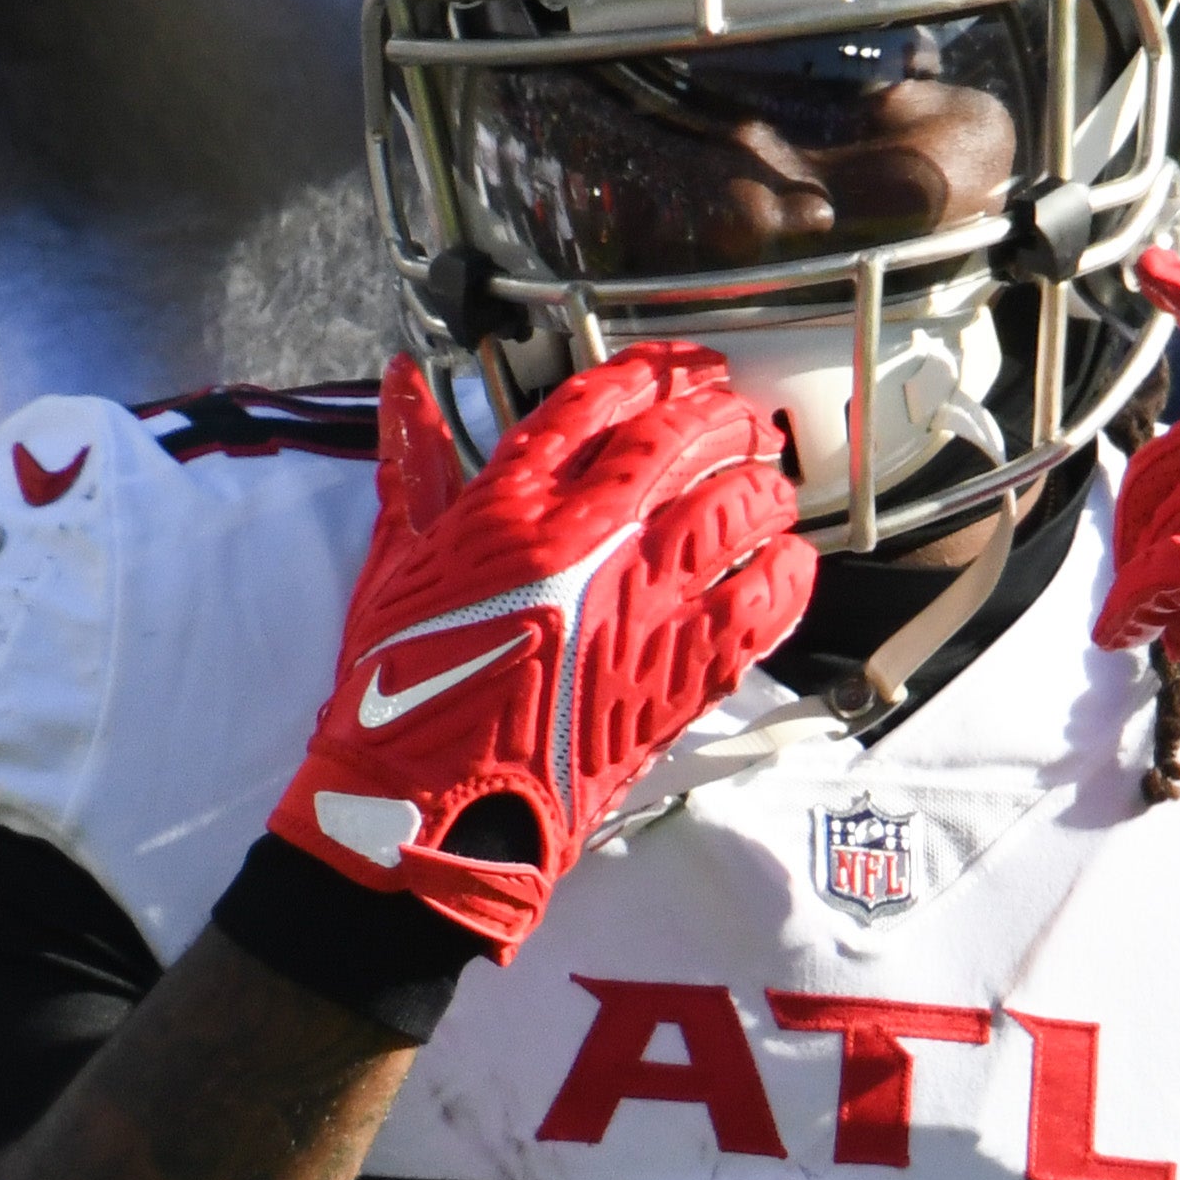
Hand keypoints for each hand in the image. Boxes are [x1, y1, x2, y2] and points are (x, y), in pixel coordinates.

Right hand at [266, 350, 814, 957]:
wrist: (426, 809)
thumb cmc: (400, 692)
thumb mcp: (393, 563)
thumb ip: (414, 463)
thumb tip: (404, 381)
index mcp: (508, 506)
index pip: (597, 403)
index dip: (650, 375)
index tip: (680, 370)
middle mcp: (582, 540)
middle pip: (682, 439)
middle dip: (725, 416)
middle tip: (742, 420)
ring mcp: (639, 603)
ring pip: (735, 506)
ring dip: (764, 486)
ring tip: (769, 486)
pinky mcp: (680, 670)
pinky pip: (763, 600)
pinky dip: (787, 572)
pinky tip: (785, 563)